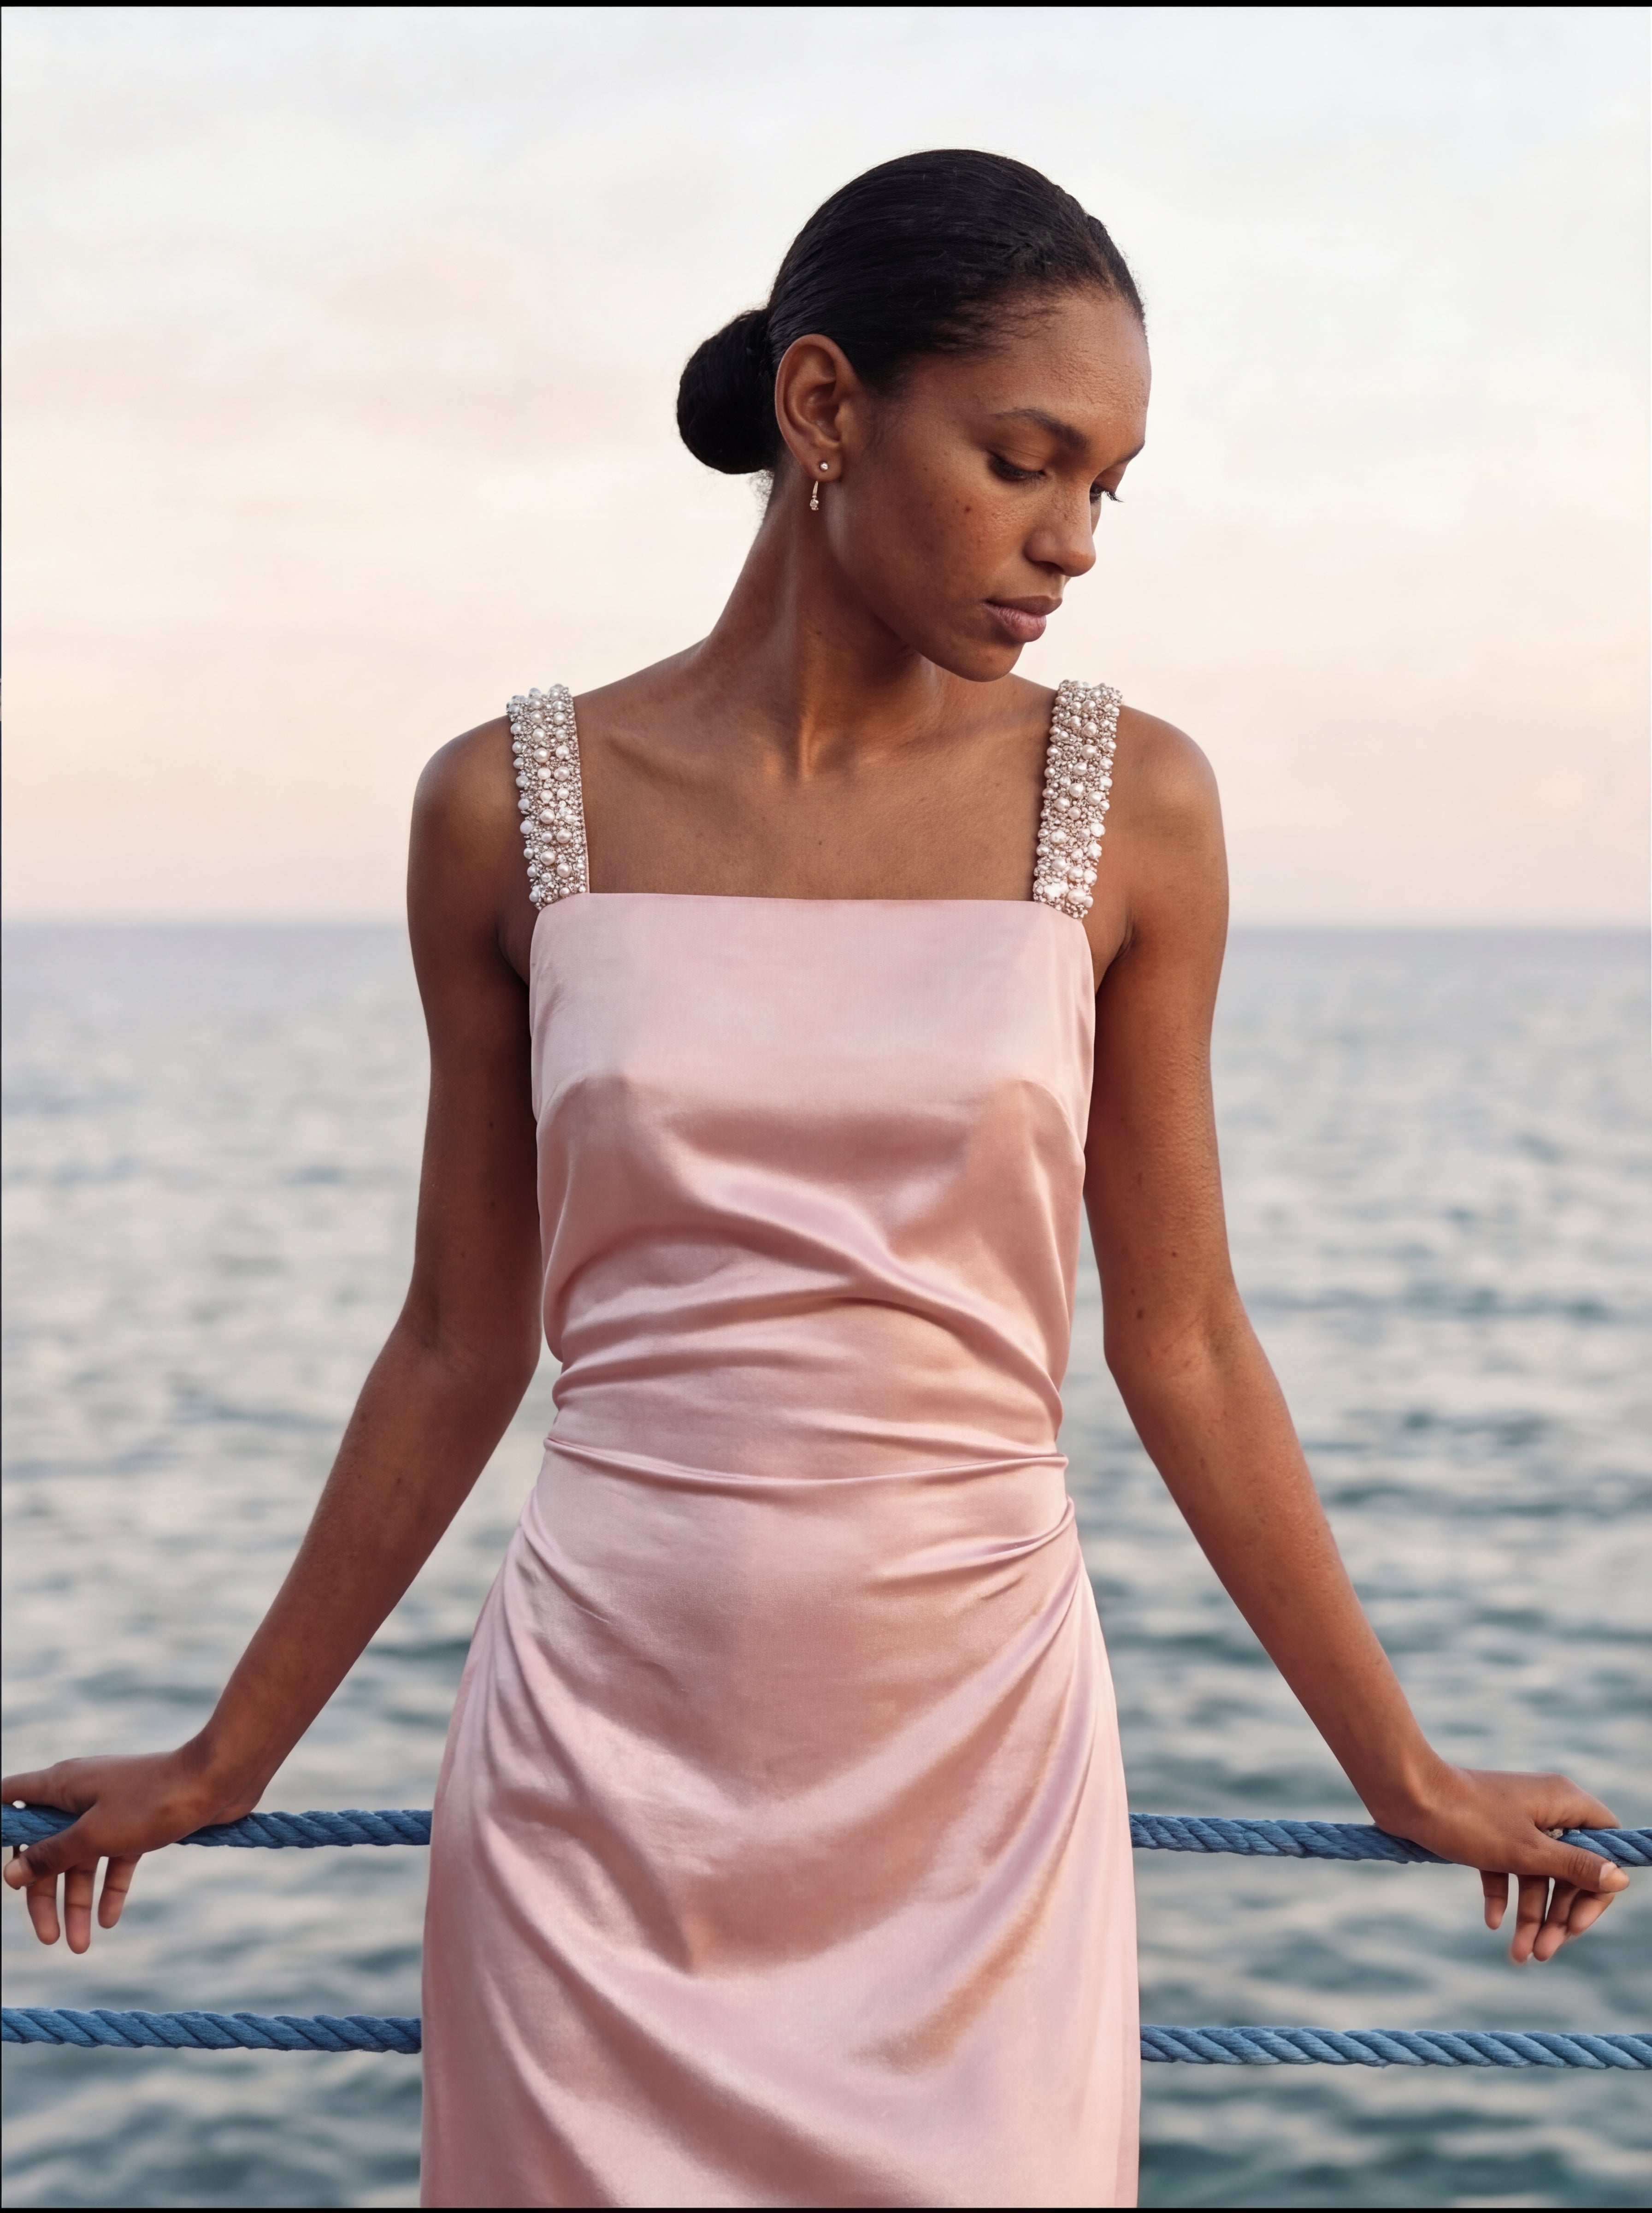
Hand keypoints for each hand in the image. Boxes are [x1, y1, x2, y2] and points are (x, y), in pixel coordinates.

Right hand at [3, 1748, 259, 1952]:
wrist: (216, 1782)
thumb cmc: (152, 1800)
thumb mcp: (94, 1834)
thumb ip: (51, 1855)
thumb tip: (10, 1875)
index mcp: (61, 1785)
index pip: (12, 1797)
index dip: (0, 1825)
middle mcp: (81, 1795)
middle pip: (45, 1847)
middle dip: (42, 1893)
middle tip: (47, 1938)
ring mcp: (111, 1809)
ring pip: (82, 1859)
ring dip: (79, 1902)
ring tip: (79, 1946)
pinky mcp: (139, 1822)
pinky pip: (115, 1859)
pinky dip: (111, 1889)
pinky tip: (109, 1920)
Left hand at [1373, 1764, 1628, 1963]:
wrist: (1405, 1795)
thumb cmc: (1469, 1818)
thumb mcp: (1527, 1851)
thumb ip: (1575, 1866)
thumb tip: (1621, 1878)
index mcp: (1564, 1803)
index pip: (1603, 1848)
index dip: (1597, 1888)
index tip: (1578, 1923)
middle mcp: (1544, 1809)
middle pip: (1569, 1869)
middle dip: (1558, 1915)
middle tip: (1545, 1953)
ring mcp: (1514, 1820)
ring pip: (1535, 1875)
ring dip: (1530, 1916)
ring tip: (1519, 1956)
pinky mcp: (1486, 1831)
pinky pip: (1505, 1868)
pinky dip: (1502, 1895)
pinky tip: (1492, 1923)